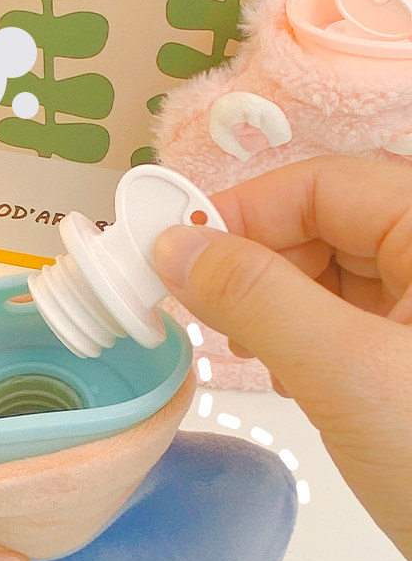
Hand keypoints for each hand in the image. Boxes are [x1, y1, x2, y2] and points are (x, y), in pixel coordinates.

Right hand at [153, 155, 411, 560]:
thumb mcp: (345, 371)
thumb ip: (257, 299)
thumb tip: (172, 249)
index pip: (326, 185)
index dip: (243, 210)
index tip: (172, 254)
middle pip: (326, 226)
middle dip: (255, 264)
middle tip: (199, 309)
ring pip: (330, 277)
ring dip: (272, 305)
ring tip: (243, 350)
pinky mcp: (411, 359)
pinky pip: (343, 323)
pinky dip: (299, 340)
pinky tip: (283, 375)